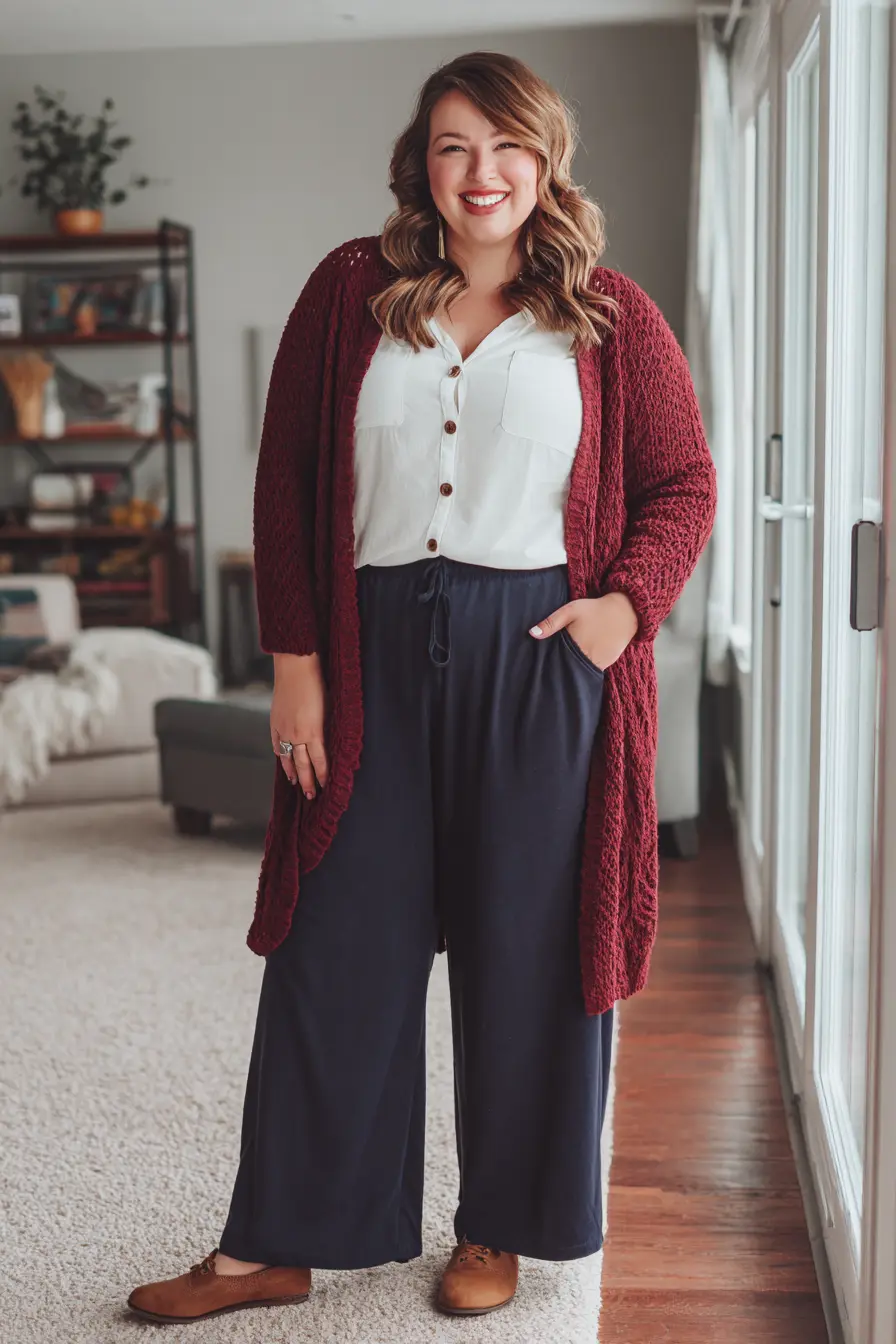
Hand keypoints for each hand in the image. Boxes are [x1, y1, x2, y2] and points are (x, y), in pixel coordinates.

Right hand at [270, 652, 328, 798]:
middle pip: (303, 765)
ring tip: (296, 784)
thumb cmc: (317, 684)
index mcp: (314, 732)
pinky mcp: (275, 722)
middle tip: (311, 796)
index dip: (323, 775)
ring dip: (292, 773)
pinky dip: (281, 755)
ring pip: (287, 758)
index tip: (326, 786)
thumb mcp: (329, 709)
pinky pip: (277, 745)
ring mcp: (283, 729)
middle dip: (308, 782)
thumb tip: (328, 744)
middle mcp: (297, 734)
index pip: (320, 761)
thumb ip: (327, 729)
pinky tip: (283, 761)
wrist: (295, 667)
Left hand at [528, 592, 638, 669]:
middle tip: (552, 662)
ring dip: (572, 667)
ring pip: (579, 670)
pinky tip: (581, 657)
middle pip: (566, 668)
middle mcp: (586, 658)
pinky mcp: (607, 664)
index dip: (548, 662)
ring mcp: (598, 663)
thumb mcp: (571, 610)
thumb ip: (551, 622)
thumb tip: (531, 634)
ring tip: (566, 659)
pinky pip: (591, 668)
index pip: (555, 661)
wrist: (626, 611)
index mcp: (575, 645)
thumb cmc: (595, 609)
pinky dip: (584, 665)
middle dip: (559, 666)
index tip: (542, 662)